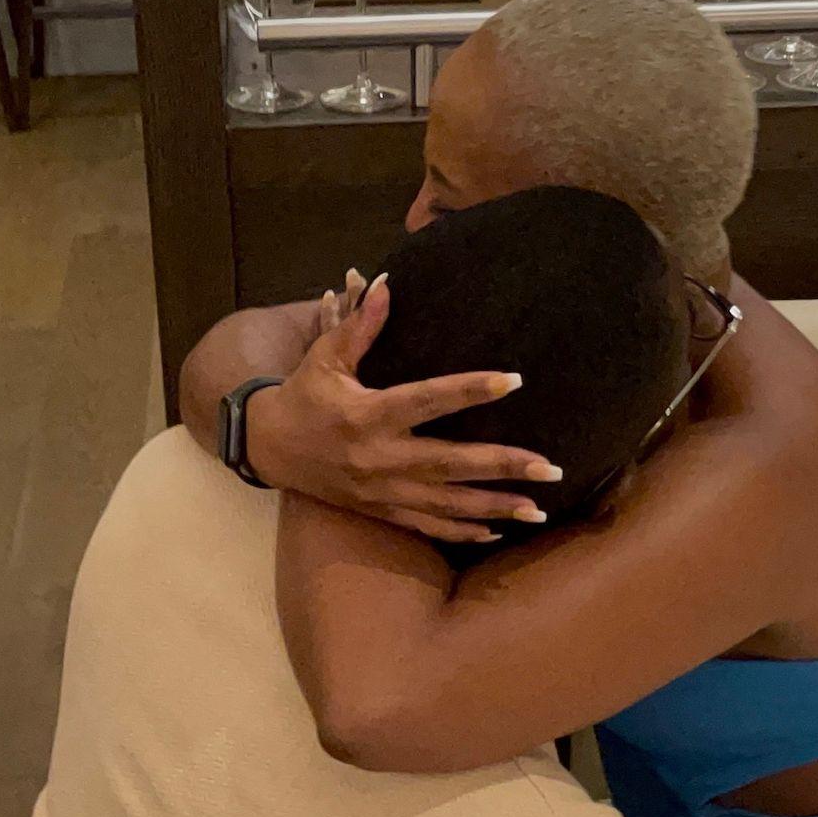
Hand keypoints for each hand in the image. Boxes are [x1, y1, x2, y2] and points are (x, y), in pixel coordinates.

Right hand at [248, 271, 559, 543]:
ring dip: (494, 508)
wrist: (268, 449)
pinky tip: (496, 532)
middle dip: (502, 467)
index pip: (429, 400)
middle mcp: (379, 458)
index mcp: (368, 414)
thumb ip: (360, 325)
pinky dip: (461, 533)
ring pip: (447, 504)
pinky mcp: (380, 511)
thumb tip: (386, 283)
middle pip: (451, 464)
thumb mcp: (325, 357)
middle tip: (549, 469)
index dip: (472, 389)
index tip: (514, 380)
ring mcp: (382, 491)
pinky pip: (426, 527)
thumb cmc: (303, 396)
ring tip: (538, 512)